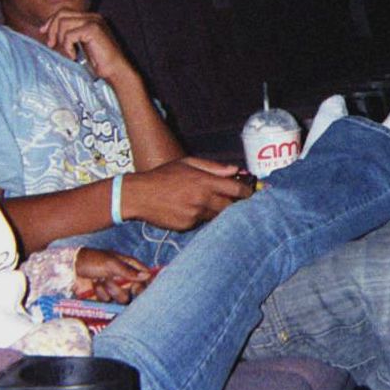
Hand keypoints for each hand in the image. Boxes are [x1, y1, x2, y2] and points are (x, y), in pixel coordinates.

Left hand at [41, 9, 134, 84]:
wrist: (115, 71)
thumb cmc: (98, 63)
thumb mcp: (80, 46)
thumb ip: (69, 36)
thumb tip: (49, 32)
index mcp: (90, 18)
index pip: (65, 12)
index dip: (51, 21)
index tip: (44, 33)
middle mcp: (93, 16)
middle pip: (62, 13)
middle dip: (52, 28)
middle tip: (50, 44)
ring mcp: (94, 21)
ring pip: (63, 22)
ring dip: (60, 39)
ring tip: (67, 52)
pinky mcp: (93, 29)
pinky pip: (69, 34)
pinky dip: (67, 46)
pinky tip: (74, 56)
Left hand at [74, 248, 154, 303]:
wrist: (71, 268)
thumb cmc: (92, 260)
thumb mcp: (110, 264)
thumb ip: (129, 272)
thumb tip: (147, 276)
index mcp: (128, 265)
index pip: (145, 274)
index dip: (148, 283)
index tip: (146, 289)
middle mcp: (124, 277)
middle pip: (136, 290)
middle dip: (127, 289)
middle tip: (120, 287)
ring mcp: (114, 287)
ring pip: (122, 297)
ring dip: (111, 290)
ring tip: (101, 280)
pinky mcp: (105, 296)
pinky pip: (109, 301)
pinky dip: (101, 294)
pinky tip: (94, 285)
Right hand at [123, 157, 252, 229]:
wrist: (139, 195)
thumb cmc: (163, 176)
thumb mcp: (187, 163)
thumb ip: (213, 167)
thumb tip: (235, 170)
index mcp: (204, 181)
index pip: (236, 190)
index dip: (247, 192)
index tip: (250, 193)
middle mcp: (202, 199)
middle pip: (231, 207)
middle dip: (236, 204)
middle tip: (237, 201)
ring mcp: (195, 214)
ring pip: (217, 216)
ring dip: (219, 211)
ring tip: (211, 203)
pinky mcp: (187, 226)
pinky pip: (202, 222)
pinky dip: (203, 217)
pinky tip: (193, 209)